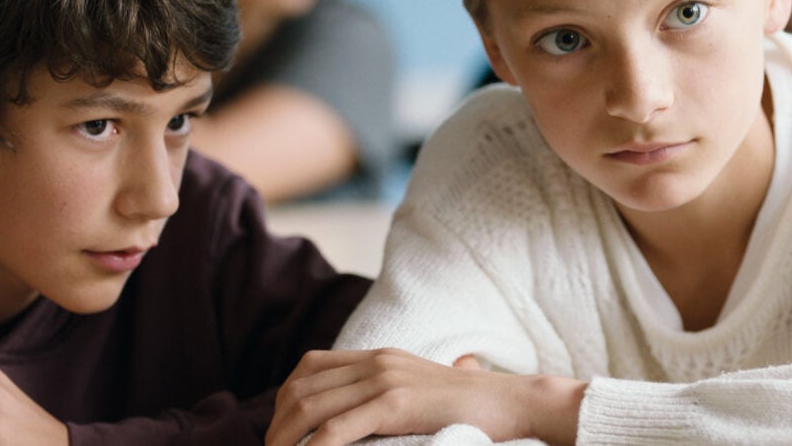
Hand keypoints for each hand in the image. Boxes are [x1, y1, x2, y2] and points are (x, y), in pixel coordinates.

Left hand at [265, 348, 585, 445]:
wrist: (512, 402)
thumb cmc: (475, 404)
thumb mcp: (425, 388)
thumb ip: (396, 391)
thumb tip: (379, 409)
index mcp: (381, 355)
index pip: (312, 364)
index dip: (286, 395)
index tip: (280, 427)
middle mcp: (377, 361)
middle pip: (303, 385)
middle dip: (278, 421)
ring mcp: (386, 380)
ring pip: (312, 406)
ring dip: (286, 437)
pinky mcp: (397, 404)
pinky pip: (339, 427)